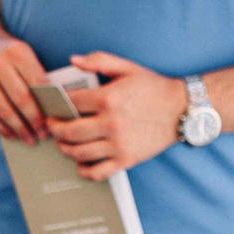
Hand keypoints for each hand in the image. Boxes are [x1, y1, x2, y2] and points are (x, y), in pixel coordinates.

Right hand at [0, 30, 50, 143]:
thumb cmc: (11, 56)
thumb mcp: (25, 56)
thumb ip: (36, 77)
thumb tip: (51, 111)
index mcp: (18, 52)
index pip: (37, 83)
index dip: (46, 106)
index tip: (53, 122)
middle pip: (20, 99)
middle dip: (34, 121)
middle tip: (43, 135)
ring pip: (4, 111)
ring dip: (18, 129)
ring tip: (29, 139)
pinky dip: (1, 128)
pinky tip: (12, 135)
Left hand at [49, 52, 187, 178]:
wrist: (181, 109)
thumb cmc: (153, 88)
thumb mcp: (127, 67)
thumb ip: (99, 61)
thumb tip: (73, 60)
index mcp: (108, 98)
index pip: (70, 103)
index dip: (56, 104)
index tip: (53, 106)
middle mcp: (110, 123)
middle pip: (68, 132)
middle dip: (54, 129)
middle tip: (52, 126)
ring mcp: (117, 144)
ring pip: (78, 153)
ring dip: (64, 149)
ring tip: (63, 143)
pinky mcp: (125, 160)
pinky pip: (96, 172)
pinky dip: (83, 171)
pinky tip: (80, 163)